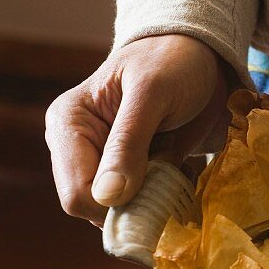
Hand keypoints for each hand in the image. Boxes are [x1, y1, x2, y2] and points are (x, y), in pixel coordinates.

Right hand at [45, 34, 229, 224]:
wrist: (200, 56)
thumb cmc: (172, 62)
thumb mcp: (152, 93)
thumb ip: (128, 142)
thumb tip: (107, 197)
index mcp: (68, 125)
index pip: (77, 195)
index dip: (116, 204)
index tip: (158, 184)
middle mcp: (78, 149)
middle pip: (98, 210)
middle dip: (139, 200)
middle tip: (173, 168)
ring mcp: (104, 163)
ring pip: (124, 212)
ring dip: (157, 197)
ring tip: (177, 160)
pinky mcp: (132, 172)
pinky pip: (145, 204)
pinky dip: (168, 193)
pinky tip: (181, 165)